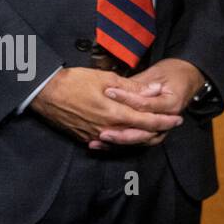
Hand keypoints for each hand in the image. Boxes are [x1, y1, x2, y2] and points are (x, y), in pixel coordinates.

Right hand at [30, 66, 182, 149]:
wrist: (46, 93)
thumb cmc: (76, 81)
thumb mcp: (107, 79)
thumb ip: (133, 88)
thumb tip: (155, 91)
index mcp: (115, 113)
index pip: (147, 121)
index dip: (164, 121)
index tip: (177, 118)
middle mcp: (107, 128)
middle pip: (139, 134)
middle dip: (158, 130)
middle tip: (172, 124)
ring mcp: (95, 135)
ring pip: (125, 141)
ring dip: (142, 137)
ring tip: (155, 131)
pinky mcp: (85, 138)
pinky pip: (108, 144)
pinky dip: (122, 142)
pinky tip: (128, 138)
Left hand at [98, 57, 204, 147]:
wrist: (187, 78)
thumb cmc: (172, 73)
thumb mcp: (156, 74)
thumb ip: (137, 85)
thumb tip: (117, 87)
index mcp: (171, 103)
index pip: (144, 104)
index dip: (125, 98)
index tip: (109, 92)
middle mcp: (168, 119)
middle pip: (144, 131)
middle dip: (122, 132)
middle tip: (103, 130)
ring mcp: (163, 127)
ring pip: (141, 140)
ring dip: (120, 142)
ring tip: (101, 139)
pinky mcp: (156, 132)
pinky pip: (139, 142)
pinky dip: (121, 145)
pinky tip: (104, 144)